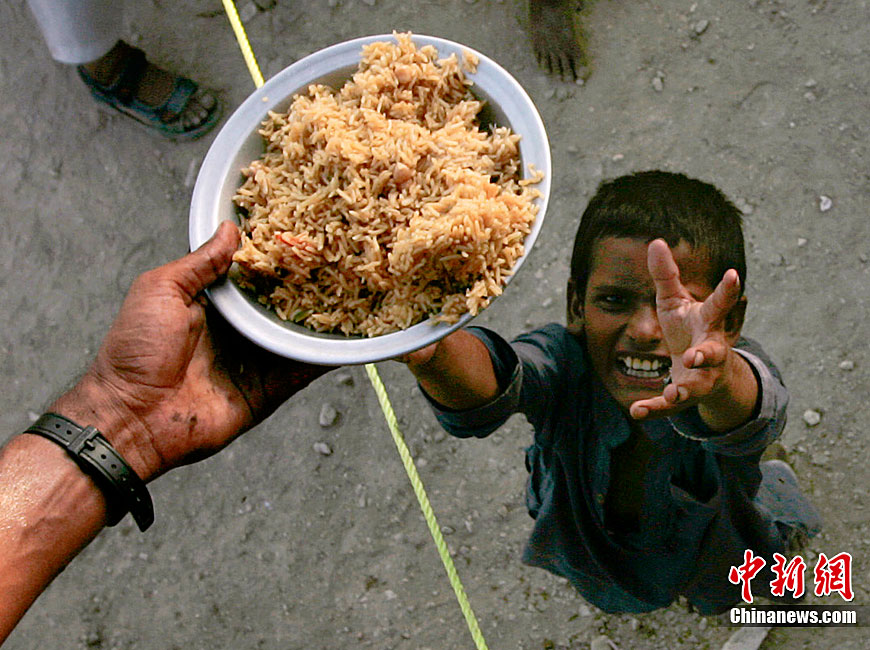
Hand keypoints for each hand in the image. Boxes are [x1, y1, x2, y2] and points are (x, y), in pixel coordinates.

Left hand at [53, 222, 330, 481]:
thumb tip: (229, 230)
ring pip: (299, 334)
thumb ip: (199, 263)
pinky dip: (327, 355)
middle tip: (339, 259)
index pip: (253, 275)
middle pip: (282, 303)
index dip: (275, 257)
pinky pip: (304, 369)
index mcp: (212, 304)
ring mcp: (256, 360)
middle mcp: (238, 330)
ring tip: (354, 291)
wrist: (134, 416)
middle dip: (308, 285)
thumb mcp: (161, 289)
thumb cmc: (135, 351)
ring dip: (324, 317)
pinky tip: (351, 336)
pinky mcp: (270, 389)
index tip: (302, 233)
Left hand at [629, 239, 744, 421]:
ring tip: (673, 394)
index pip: (719, 305)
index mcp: (707, 323)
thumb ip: (665, 275)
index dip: (728, 290)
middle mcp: (709, 351)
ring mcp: (700, 377)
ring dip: (684, 390)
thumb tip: (656, 241)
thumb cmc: (688, 328)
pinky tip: (636, 411)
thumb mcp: (673, 300)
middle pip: (713, 354)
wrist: (702, 370)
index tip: (734, 274)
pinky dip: (654, 408)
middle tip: (696, 357)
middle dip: (706, 355)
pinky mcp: (683, 395)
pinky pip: (669, 406)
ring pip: (696, 386)